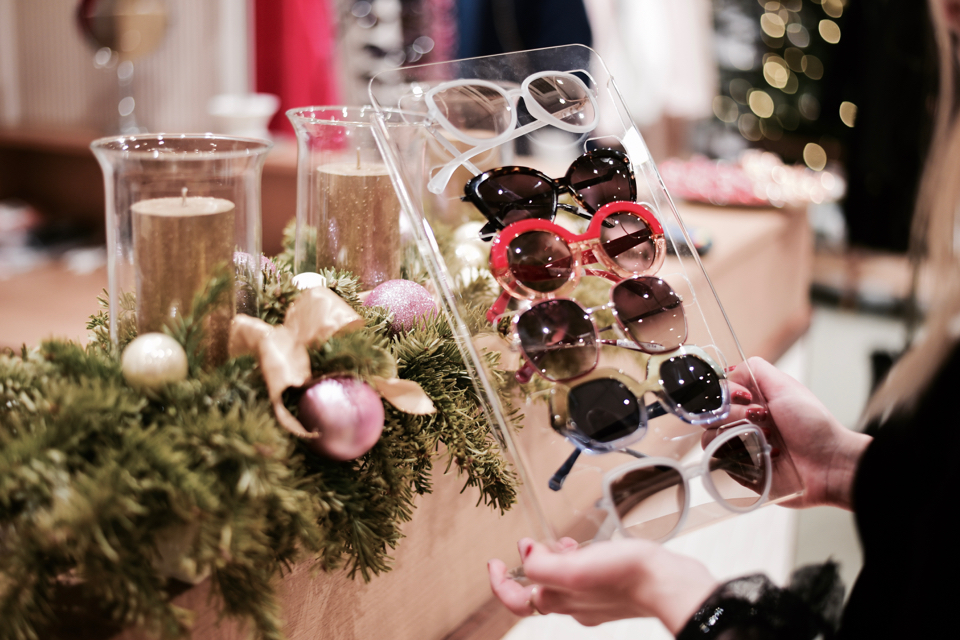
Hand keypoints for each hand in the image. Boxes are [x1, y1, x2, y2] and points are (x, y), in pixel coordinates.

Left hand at [488, 537, 717, 632]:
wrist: (670, 583)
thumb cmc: (628, 576)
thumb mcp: (575, 569)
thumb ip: (543, 565)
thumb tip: (525, 552)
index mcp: (560, 601)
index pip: (516, 601)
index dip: (500, 583)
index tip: (494, 562)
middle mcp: (574, 604)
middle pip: (538, 590)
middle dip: (530, 565)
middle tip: (530, 544)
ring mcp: (594, 600)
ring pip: (562, 582)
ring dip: (554, 560)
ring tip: (561, 542)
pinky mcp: (612, 590)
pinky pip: (585, 577)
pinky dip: (577, 560)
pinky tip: (586, 547)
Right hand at [716, 356, 871, 509]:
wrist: (830, 462)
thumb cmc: (814, 425)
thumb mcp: (786, 386)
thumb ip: (755, 369)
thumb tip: (727, 372)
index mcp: (750, 401)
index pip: (716, 392)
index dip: (724, 392)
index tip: (745, 396)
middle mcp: (741, 422)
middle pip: (710, 413)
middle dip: (734, 413)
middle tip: (761, 417)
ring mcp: (739, 446)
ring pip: (710, 436)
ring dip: (738, 435)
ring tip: (767, 438)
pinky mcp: (740, 470)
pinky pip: (719, 461)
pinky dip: (739, 456)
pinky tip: (765, 454)